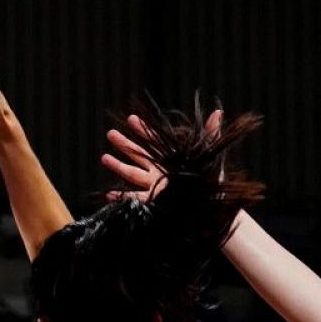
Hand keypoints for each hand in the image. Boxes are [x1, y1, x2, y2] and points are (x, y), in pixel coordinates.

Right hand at [101, 109, 224, 200]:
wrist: (212, 208)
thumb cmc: (211, 183)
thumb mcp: (210, 157)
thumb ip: (211, 135)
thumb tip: (217, 113)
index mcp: (170, 160)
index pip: (154, 141)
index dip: (143, 130)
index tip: (131, 118)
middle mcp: (159, 172)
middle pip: (137, 156)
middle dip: (124, 144)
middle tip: (110, 133)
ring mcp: (155, 187)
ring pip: (132, 174)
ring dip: (117, 166)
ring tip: (104, 157)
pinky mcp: (154, 202)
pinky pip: (134, 199)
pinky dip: (121, 197)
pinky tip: (108, 194)